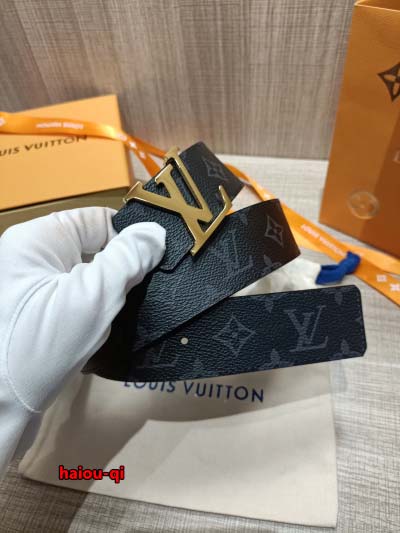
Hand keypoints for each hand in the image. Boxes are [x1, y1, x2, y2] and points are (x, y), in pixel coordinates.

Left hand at [0, 207, 165, 474]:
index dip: (130, 236)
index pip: (97, 220)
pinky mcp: (39, 316)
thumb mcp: (94, 296)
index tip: (158, 262)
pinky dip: (98, 312)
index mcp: (38, 239)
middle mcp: (33, 258)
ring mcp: (34, 289)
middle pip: (95, 248)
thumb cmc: (43, 344)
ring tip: (132, 311)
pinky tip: (109, 329)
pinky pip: (79, 300)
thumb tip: (157, 231)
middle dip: (123, 270)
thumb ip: (129, 258)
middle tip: (149, 291)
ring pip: (90, 278)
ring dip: (112, 294)